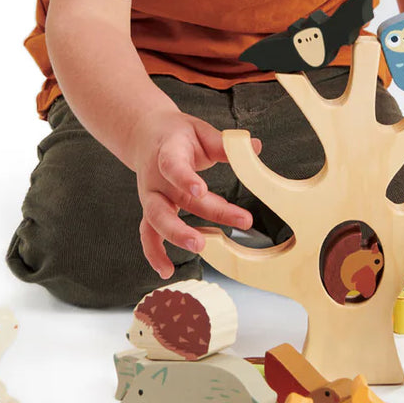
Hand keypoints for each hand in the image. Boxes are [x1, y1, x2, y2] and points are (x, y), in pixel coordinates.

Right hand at [129, 109, 257, 278]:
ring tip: (199, 249)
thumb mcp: (200, 130)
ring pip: (155, 221)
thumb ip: (223, 144)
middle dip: (182, 224)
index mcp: (166, 153)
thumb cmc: (179, 134)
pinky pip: (148, 234)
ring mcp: (150, 197)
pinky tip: (167, 271)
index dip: (184, 178)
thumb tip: (256, 147)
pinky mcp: (150, 210)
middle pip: (164, 204)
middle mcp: (154, 179)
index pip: (172, 166)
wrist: (147, 134)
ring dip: (175, 237)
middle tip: (204, 241)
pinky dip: (154, 253)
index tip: (201, 190)